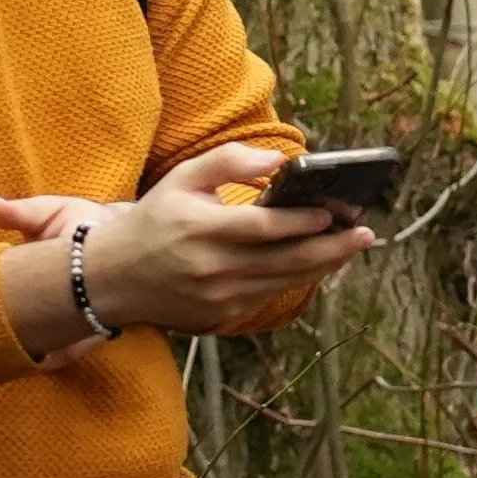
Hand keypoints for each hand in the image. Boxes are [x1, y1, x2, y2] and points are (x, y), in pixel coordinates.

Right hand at [15, 139, 380, 346]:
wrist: (111, 278)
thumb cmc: (154, 220)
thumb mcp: (182, 178)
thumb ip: (228, 161)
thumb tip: (278, 160)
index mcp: (199, 230)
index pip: (263, 228)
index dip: (302, 223)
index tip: (334, 214)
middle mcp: (210, 268)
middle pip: (285, 261)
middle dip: (332, 248)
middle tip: (365, 234)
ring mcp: (216, 298)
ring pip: (284, 283)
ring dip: (324, 265)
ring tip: (352, 247)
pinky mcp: (220, 317)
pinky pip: (268, 296)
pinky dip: (296, 280)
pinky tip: (317, 264)